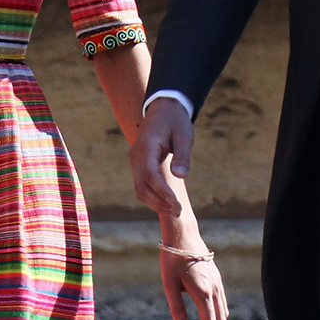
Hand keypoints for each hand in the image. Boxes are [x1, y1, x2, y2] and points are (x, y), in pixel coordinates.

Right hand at [130, 98, 193, 214]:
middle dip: (159, 202)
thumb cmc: (176, 120)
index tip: (177, 204)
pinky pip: (142, 184)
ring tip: (176, 210)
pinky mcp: (138, 164)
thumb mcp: (184, 135)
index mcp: (146, 146)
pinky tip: (168, 202)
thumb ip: (183, 155)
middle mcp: (136, 156)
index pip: (150, 175)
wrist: (163, 108)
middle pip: (141, 187)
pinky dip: (153, 196)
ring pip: (139, 189)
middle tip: (179, 211)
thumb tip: (181, 176)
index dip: (163, 192)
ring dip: (156, 202)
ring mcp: (135, 161)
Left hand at [160, 249, 228, 319]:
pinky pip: (223, 303)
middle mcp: (215, 289)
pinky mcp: (217, 279)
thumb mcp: (169, 285)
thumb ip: (176, 308)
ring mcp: (218, 284)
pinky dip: (218, 317)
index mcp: (203, 292)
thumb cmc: (172, 260)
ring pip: (224, 313)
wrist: (183, 236)